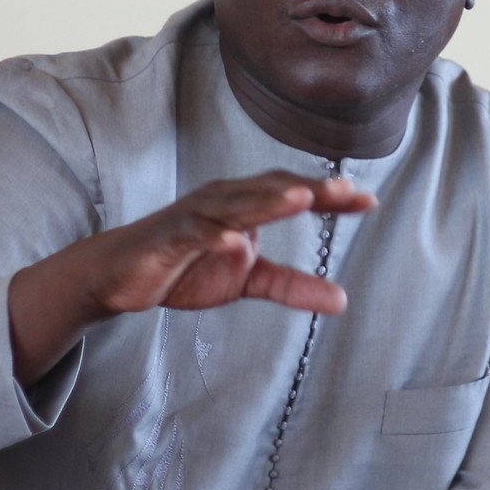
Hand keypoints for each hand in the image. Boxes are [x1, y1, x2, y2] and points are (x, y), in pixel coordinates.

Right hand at [7, 171, 373, 381]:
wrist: (120, 277)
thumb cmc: (186, 266)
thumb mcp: (248, 281)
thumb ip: (293, 286)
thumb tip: (342, 300)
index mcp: (245, 205)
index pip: (294, 193)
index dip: (330, 196)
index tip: (368, 201)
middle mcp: (223, 200)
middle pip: (271, 190)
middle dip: (309, 189)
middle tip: (347, 191)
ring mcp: (195, 216)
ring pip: (236, 204)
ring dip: (268, 201)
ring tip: (302, 199)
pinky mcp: (167, 237)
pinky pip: (194, 232)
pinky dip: (214, 233)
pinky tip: (234, 238)